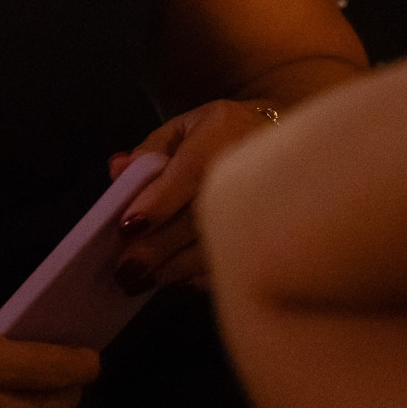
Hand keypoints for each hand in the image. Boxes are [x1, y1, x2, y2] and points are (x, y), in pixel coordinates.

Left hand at [107, 100, 280, 294]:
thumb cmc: (227, 131)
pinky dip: (203, 276)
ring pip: (212, 248)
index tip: (127, 227)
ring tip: (141, 281)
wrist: (289, 138)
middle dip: (157, 248)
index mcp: (217, 142)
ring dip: (174, 270)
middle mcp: (240, 177)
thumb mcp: (188, 125)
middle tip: (124, 270)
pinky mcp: (267, 236)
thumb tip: (117, 169)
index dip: (156, 204)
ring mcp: (258, 210)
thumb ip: (150, 148)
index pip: (186, 175)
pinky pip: (233, 262)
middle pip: (196, 220)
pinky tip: (180, 280)